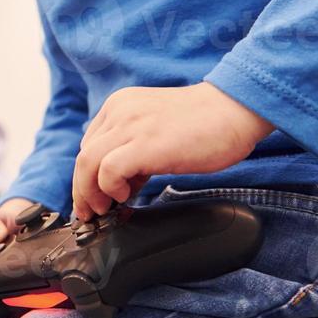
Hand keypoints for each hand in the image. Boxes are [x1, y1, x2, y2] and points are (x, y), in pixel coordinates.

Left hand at [72, 82, 274, 220]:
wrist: (235, 109)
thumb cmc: (206, 124)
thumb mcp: (157, 131)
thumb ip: (136, 150)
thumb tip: (122, 184)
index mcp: (120, 105)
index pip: (89, 144)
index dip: (89, 175)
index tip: (98, 197)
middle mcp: (119, 112)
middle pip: (83, 157)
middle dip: (82, 190)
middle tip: (92, 212)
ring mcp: (130, 126)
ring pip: (87, 164)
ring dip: (90, 193)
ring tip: (106, 209)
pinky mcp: (143, 144)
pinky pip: (107, 171)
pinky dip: (109, 189)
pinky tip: (126, 196)